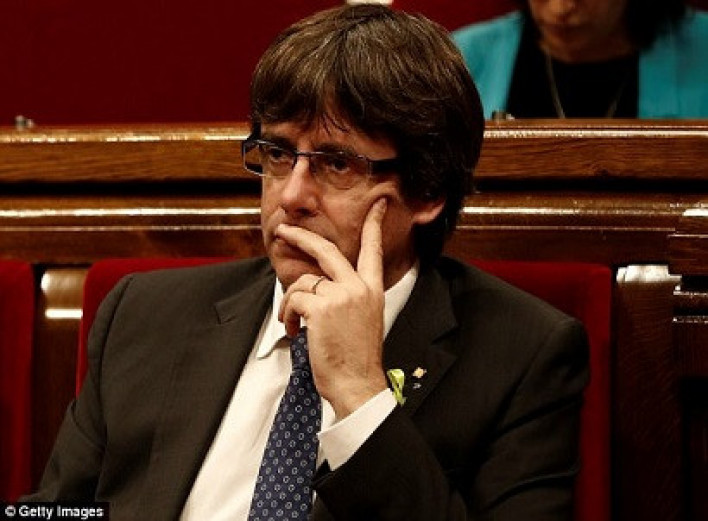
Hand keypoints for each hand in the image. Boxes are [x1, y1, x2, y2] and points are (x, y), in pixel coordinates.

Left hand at [276, 198, 388, 418]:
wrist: (357, 384)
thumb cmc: (356, 359)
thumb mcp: (363, 321)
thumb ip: (349, 298)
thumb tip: (318, 288)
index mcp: (373, 290)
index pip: (373, 250)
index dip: (374, 225)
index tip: (377, 205)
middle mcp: (359, 288)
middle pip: (327, 250)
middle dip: (301, 237)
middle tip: (284, 230)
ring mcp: (341, 296)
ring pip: (302, 282)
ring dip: (290, 303)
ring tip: (292, 323)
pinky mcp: (321, 308)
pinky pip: (293, 299)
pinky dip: (286, 315)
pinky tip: (293, 331)